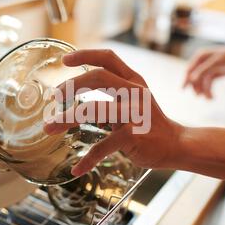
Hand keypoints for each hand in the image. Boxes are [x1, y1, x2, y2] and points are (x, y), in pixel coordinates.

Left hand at [43, 49, 183, 176]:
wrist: (176, 144)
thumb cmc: (150, 122)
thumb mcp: (134, 99)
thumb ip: (113, 93)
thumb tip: (79, 93)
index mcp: (133, 81)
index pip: (108, 58)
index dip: (85, 55)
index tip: (64, 60)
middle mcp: (134, 92)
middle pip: (97, 77)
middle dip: (71, 85)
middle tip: (54, 96)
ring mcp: (134, 113)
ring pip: (94, 109)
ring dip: (67, 118)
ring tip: (49, 127)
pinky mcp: (133, 136)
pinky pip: (103, 146)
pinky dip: (88, 159)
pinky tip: (77, 169)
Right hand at [183, 46, 224, 98]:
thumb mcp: (215, 63)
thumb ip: (202, 71)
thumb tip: (191, 79)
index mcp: (200, 57)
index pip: (189, 69)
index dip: (186, 79)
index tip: (183, 89)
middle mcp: (201, 63)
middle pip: (195, 77)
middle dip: (197, 87)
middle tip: (199, 96)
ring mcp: (207, 69)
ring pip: (201, 83)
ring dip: (204, 91)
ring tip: (209, 98)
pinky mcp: (213, 74)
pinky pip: (207, 84)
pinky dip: (209, 91)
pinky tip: (211, 97)